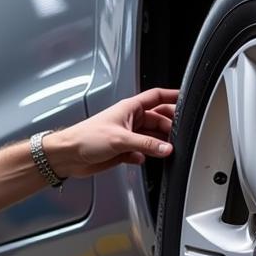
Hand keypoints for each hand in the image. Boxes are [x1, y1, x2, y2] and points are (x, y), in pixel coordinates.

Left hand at [44, 87, 178, 178]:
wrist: (67, 156)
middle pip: (158, 119)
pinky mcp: (122, 151)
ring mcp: (126, 136)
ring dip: (158, 145)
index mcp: (130, 108)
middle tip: (181, 134)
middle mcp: (130, 120)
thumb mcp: (121, 139)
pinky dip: (144, 156)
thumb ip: (147, 145)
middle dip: (170, 126)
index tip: (188, 99)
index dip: (173, 96)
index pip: (157, 97)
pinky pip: (141, 152)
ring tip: (167, 150)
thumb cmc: (85, 138)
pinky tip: (143, 159)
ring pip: (151, 138)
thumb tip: (166, 148)